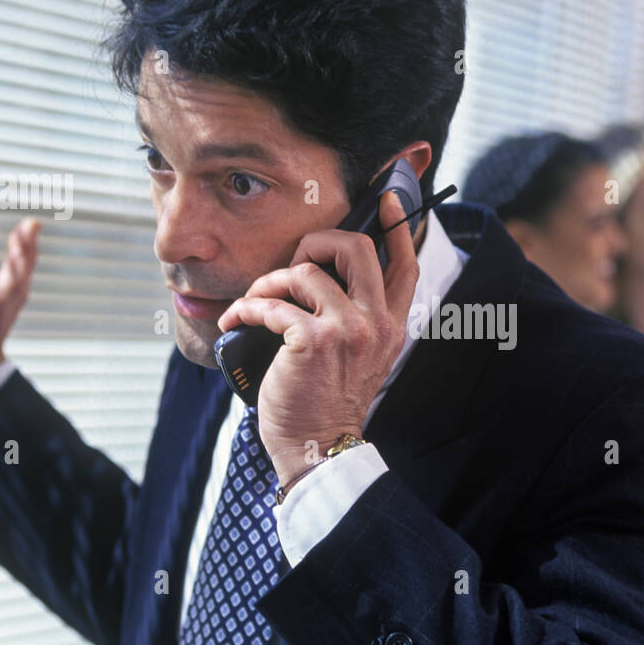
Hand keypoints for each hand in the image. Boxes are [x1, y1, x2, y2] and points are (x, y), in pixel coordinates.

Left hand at [216, 189, 418, 485]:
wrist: (317, 447)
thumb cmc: (326, 402)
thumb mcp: (358, 358)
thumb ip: (356, 318)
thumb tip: (324, 276)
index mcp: (391, 325)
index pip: (405, 263)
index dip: (397, 225)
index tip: (386, 197)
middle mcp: (376, 323)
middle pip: (356, 247)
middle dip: (318, 241)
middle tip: (296, 260)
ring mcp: (347, 330)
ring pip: (305, 271)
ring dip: (269, 281)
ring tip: (255, 302)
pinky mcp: (312, 340)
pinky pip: (273, 303)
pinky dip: (247, 307)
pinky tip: (238, 319)